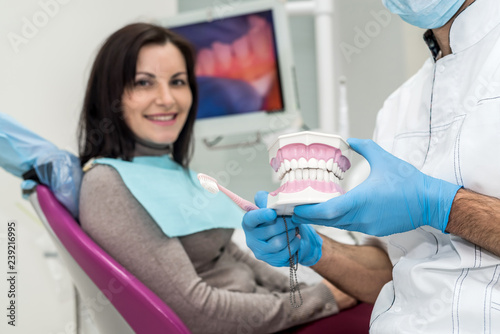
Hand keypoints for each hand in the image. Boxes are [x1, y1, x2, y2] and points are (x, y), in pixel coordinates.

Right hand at [242, 191, 322, 266]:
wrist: (289, 234)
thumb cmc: (278, 218)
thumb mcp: (271, 204)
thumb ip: (266, 199)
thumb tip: (269, 200)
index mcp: (249, 222)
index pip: (251, 219)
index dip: (261, 216)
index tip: (272, 213)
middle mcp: (251, 239)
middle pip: (270, 230)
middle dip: (286, 223)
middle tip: (293, 219)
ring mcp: (260, 252)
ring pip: (278, 243)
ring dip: (291, 234)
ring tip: (295, 229)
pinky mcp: (271, 261)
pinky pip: (285, 253)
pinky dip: (294, 244)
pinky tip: (295, 238)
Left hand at [293, 138, 461, 235]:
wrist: (430, 202)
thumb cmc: (408, 182)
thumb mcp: (383, 158)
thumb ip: (363, 147)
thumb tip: (349, 140)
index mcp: (360, 201)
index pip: (327, 211)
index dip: (308, 211)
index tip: (295, 207)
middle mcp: (361, 217)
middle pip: (328, 221)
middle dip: (310, 216)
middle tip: (295, 208)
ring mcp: (367, 226)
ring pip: (338, 225)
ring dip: (323, 219)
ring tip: (308, 209)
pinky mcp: (374, 230)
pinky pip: (350, 226)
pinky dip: (338, 220)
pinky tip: (332, 211)